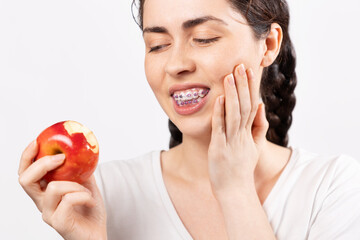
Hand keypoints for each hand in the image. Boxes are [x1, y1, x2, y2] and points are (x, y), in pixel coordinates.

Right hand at [18, 140, 106, 239]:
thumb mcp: (85, 184)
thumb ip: (79, 170)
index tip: (36, 142)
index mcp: (44, 193)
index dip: (26, 157)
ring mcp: (49, 214)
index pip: (26, 174)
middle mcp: (42, 204)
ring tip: (86, 191)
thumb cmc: (90, 212)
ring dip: (74, 184)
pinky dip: (83, 195)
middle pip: (25, 180)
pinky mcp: (59, 223)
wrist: (98, 235)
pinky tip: (90, 201)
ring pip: (52, 187)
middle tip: (61, 158)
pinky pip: (68, 200)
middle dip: (42, 163)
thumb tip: (81, 149)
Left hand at [208, 64, 268, 196]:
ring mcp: (231, 142)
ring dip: (233, 94)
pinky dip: (220, 113)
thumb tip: (260, 106)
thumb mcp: (253, 147)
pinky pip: (220, 129)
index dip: (251, 87)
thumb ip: (258, 127)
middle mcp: (242, 135)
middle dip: (243, 85)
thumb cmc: (241, 168)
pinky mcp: (219, 149)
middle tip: (241, 65)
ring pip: (234, 114)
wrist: (235, 191)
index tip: (249, 70)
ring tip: (230, 76)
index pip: (252, 105)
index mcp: (249, 133)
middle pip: (245, 106)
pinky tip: (219, 99)